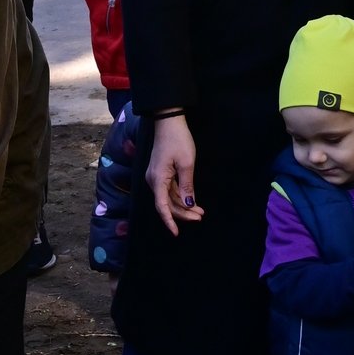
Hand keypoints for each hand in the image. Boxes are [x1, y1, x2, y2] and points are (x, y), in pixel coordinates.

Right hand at [146, 114, 202, 235]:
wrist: (169, 122)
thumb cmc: (178, 140)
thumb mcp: (186, 164)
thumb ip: (187, 186)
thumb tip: (188, 205)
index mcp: (157, 179)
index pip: (162, 206)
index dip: (169, 221)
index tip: (176, 233)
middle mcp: (153, 180)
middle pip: (166, 203)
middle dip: (183, 213)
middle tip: (200, 217)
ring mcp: (155, 176)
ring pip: (168, 197)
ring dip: (183, 205)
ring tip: (200, 211)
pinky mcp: (160, 172)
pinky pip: (169, 189)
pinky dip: (180, 196)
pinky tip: (191, 200)